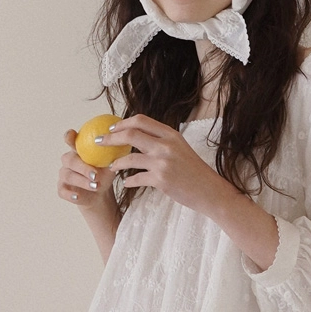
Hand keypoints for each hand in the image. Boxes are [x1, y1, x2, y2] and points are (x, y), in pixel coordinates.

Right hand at [58, 129, 118, 213]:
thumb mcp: (110, 164)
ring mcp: (64, 175)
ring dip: (81, 181)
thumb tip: (123, 142)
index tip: (72, 135)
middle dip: (82, 167)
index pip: (70, 139)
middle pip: (69, 160)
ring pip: (67, 175)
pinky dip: (70, 194)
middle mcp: (68, 161)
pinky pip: (62, 191)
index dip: (69, 137)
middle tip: (95, 175)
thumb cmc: (104, 174)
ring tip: (95, 186)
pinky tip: (78, 197)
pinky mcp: (62, 189)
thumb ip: (113, 153)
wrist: (100, 194)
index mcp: (78, 151)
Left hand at [100, 115, 225, 216]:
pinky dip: (128, 181)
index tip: (112, 129)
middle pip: (130, 134)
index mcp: (170, 134)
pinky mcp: (161, 180)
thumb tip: (139, 135)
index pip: (141, 120)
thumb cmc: (194, 171)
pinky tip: (126, 183)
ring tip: (112, 167)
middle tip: (100, 143)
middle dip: (111, 138)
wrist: (209, 191)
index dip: (122, 123)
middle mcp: (166, 145)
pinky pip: (136, 179)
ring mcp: (163, 163)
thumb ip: (162, 141)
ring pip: (129, 159)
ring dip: (117, 163)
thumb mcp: (180, 148)